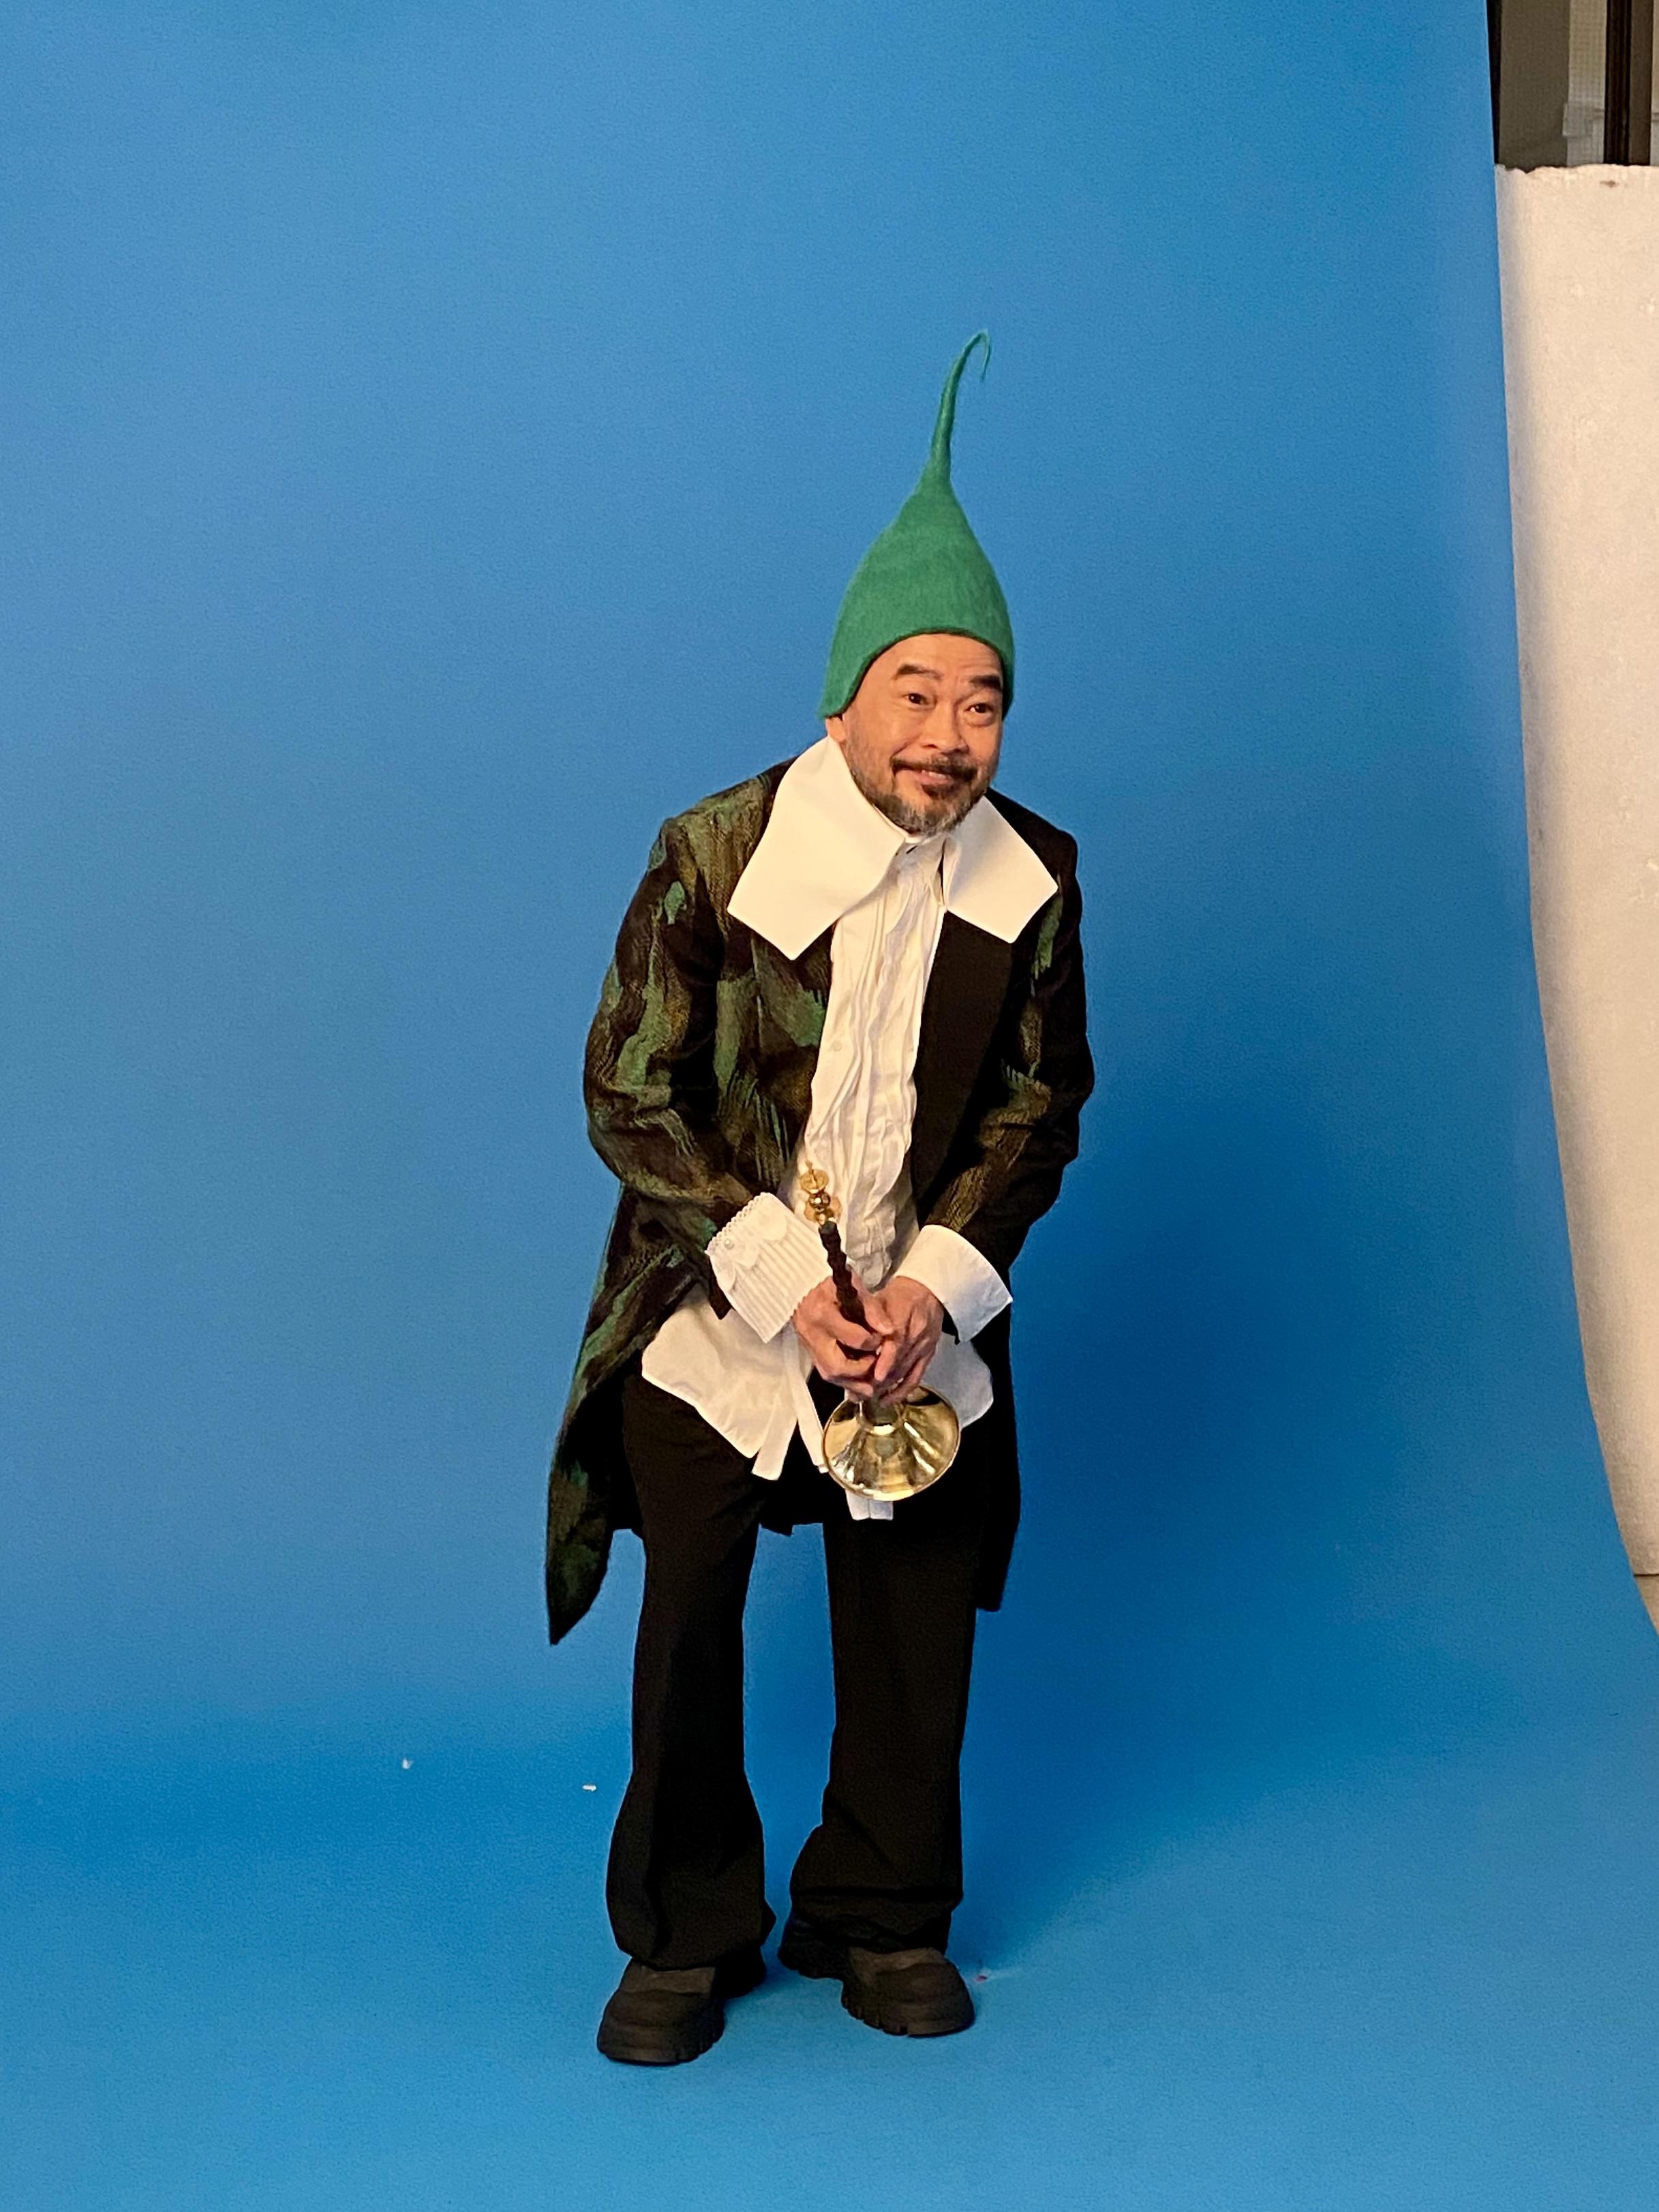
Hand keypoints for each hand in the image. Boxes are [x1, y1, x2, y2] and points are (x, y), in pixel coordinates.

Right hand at [792, 1275, 882, 1396]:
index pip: (855, 1339)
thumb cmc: (827, 1280)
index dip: (873, 1342)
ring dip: (853, 1381)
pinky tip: (858, 1375)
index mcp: (823, 1314)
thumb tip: (888, 1330)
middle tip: (876, 1364)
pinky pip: (825, 1370)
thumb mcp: (852, 1286)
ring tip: (871, 1380)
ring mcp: (808, 1343)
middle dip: (861, 1372)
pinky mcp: (808, 1349)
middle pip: (836, 1367)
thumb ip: (872, 1309)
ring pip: (829, 1374)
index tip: (881, 1337)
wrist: (798, 1280)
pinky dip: (844, 1376)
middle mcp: (812, 1333)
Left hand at [861, 1276, 945, 1401]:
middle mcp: (917, 1331)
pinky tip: (887, 1400)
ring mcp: (924, 1345)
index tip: (873, 1374)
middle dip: (878, 1379)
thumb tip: (848, 1342)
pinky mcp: (928, 1355)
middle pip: (899, 1362)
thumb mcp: (879, 1299)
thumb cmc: (899, 1296)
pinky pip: (916, 1377)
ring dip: (885, 1387)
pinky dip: (901, 1391)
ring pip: (905, 1372)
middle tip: (857, 1391)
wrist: (928, 1292)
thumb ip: (866, 1319)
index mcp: (904, 1313)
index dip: (885, 1360)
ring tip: (865, 1396)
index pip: (896, 1341)